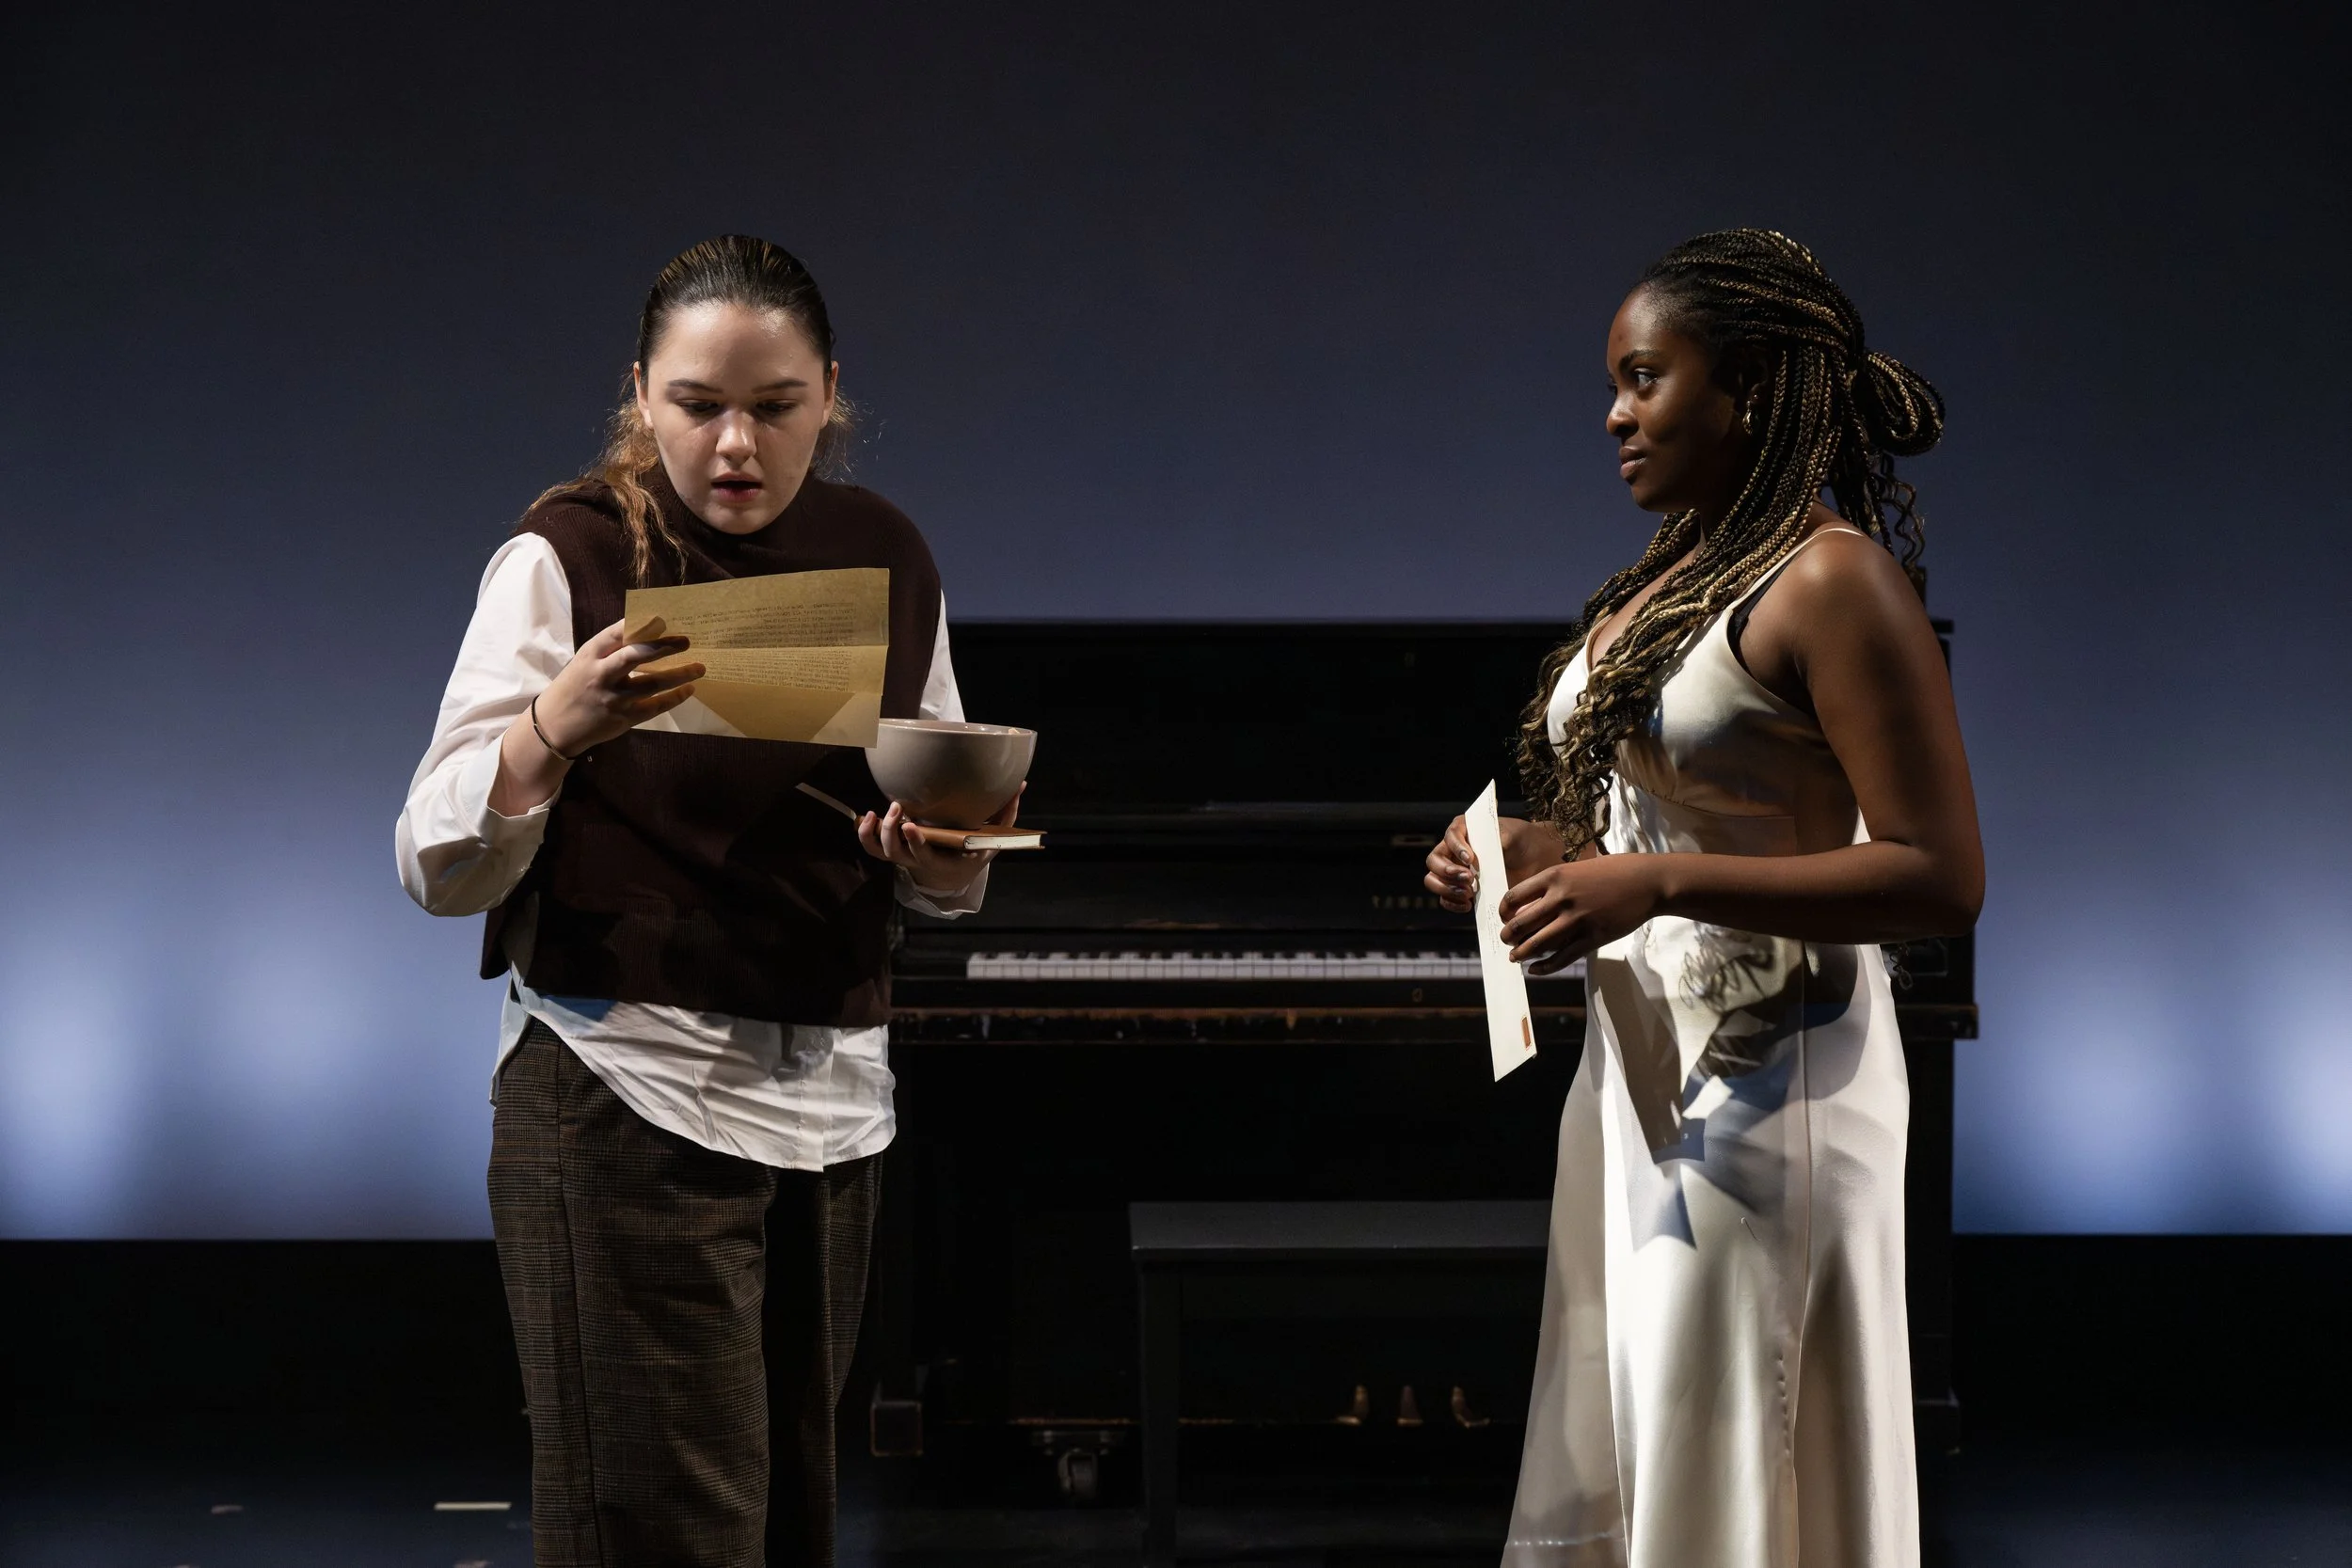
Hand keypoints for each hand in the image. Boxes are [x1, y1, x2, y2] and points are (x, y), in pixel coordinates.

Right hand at [533, 616, 704, 755]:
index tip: (663, 618)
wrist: (555, 726)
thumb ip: (612, 649)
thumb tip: (650, 630)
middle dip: (663, 646)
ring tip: (700, 667)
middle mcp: (602, 674)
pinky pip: (655, 707)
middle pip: (636, 656)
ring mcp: (613, 698)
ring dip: (680, 674)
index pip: (616, 633)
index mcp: (591, 655)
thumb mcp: (586, 662)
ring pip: (652, 683)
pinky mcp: (623, 718)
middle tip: (686, 641)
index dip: (641, 624)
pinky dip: (675, 698)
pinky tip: (689, 689)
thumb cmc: (576, 686)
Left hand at [858, 784, 1024, 899]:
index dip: (916, 843)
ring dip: (879, 831)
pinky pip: (872, 847)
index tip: (911, 825)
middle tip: (898, 807)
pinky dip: (865, 834)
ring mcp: (903, 858)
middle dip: (893, 831)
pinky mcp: (892, 851)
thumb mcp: (992, 838)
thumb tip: (1021, 783)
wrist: (952, 874)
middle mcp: (918, 862)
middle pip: (897, 853)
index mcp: (943, 862)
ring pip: (882, 851)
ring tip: (883, 810)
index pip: (925, 856)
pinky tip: (868, 815)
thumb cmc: (974, 850)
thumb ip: (1006, 813)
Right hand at [1423, 815, 1566, 913]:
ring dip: (1446, 888)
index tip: (1471, 859)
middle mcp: (1453, 849)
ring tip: (1469, 892)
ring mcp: (1454, 871)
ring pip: (1433, 880)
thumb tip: (1483, 850)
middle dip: (1447, 872)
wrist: (1535, 861)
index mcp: (1464, 830)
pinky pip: (1444, 898)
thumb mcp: (1513, 835)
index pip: (1450, 836)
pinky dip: (1452, 903)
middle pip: (1433, 861)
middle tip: (1469, 879)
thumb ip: (1497, 839)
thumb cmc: (1522, 842)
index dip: (1456, 848)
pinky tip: (1468, 904)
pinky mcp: (1460, 889)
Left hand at [1497, 854, 1664, 974]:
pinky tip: (1535, 970)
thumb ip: (1555, 885)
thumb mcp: (1578, 869)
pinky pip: (1562, 958)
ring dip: (1521, 954)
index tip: (1504, 919)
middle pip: (1519, 924)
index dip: (1503, 912)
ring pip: (1537, 944)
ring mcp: (1576, 919)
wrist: (1648, 882)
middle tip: (1506, 941)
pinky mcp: (1592, 938)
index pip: (1513, 897)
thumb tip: (1531, 904)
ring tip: (1514, 958)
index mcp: (1554, 876)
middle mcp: (1560, 898)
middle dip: (1507, 936)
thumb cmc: (1614, 871)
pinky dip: (1544, 968)